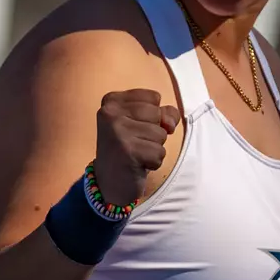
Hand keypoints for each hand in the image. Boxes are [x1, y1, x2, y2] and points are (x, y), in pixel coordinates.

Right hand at [93, 89, 181, 205]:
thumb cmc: (129, 148)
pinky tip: (137, 164)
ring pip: (161, 134)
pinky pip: (159, 152)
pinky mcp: (127, 151)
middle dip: (154, 133)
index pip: (154, 98)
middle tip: (134, 144)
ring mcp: (117, 131)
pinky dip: (153, 162)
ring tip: (136, 154)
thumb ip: (164, 113)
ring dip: (154, 149)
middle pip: (157, 114)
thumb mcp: (144, 123)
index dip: (152, 117)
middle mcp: (110, 113)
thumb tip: (170, 123)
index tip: (134, 128)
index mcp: (112, 101)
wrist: (109, 182)